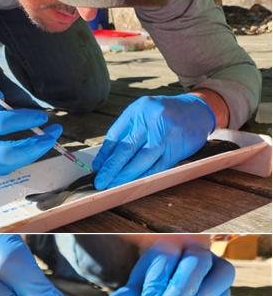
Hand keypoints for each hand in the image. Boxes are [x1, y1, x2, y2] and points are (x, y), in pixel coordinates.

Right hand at [0, 89, 61, 175]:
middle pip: (10, 152)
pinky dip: (31, 154)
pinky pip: (18, 164)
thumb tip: (1, 95)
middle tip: (53, 134)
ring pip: (17, 161)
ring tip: (52, 136)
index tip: (42, 116)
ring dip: (38, 150)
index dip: (24, 120)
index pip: (2, 124)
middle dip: (36, 145)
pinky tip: (40, 144)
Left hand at [92, 95, 215, 189]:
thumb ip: (127, 131)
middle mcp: (151, 120)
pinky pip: (157, 167)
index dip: (105, 153)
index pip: (115, 134)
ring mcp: (165, 135)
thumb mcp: (144, 113)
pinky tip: (134, 183)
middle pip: (126, 147)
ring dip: (125, 175)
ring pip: (141, 160)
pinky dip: (144, 177)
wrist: (198, 110)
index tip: (97, 167)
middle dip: (111, 167)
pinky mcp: (176, 149)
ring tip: (113, 185)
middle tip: (100, 181)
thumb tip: (107, 158)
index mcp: (139, 109)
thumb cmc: (166, 113)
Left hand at [102, 235, 234, 295]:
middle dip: (180, 289)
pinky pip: (224, 293)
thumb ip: (127, 294)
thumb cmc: (157, 276)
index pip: (168, 255)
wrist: (175, 271)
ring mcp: (215, 262)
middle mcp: (196, 248)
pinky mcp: (224, 280)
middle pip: (196, 262)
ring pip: (218, 275)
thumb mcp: (140, 281)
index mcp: (171, 241)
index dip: (158, 281)